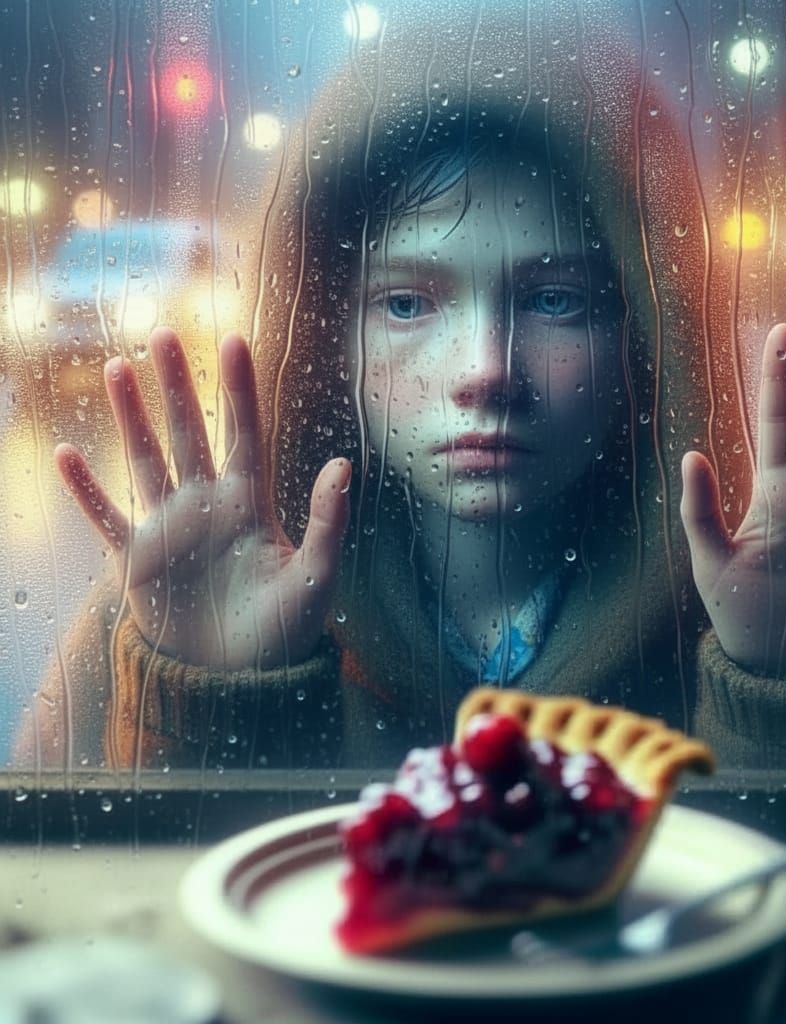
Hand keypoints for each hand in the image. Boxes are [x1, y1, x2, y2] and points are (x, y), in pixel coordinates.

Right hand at [56, 327, 350, 670]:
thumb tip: (343, 462)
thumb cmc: (286, 629)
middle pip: (190, 433)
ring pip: (146, 459)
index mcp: (251, 504)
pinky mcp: (137, 561)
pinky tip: (67, 453)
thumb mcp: (317, 576)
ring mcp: (170, 528)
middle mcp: (207, 505)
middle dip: (177, 385)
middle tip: (162, 335)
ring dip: (132, 417)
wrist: (240, 678)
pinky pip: (106, 516)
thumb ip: (328, 520)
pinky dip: (85, 489)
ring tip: (117, 368)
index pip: (244, 433)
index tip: (235, 339)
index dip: (239, 389)